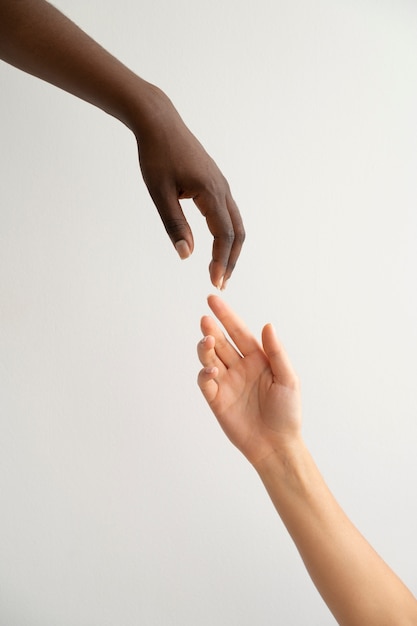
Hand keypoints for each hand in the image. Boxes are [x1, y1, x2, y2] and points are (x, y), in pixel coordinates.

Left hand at [134, 89, 244, 288]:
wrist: (159, 122)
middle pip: (238, 233)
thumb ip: (174, 224)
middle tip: (220, 282)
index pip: (224, 235)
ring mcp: (221, 185)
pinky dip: (228, 234)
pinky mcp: (215, 182)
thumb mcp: (160, 192)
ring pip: (236, 223)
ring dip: (231, 248)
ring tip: (220, 269)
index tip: (215, 282)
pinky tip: (216, 243)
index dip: (221, 261)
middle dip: (231, 260)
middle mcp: (222, 189)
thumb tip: (185, 255)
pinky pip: (229, 213)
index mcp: (210, 192)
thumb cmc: (156, 155)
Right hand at [197, 296, 301, 464]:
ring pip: (210, 357)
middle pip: (221, 341)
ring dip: (206, 347)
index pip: (238, 331)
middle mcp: (240, 367)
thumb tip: (267, 325)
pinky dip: (204, 372)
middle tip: (206, 318)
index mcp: (257, 358)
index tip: (212, 299)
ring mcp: (226, 382)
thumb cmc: (287, 412)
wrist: (276, 445)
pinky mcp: (216, 399)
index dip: (226, 315)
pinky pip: (205, 381)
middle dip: (212, 328)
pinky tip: (211, 369)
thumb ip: (276, 352)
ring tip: (208, 340)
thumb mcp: (288, 379)